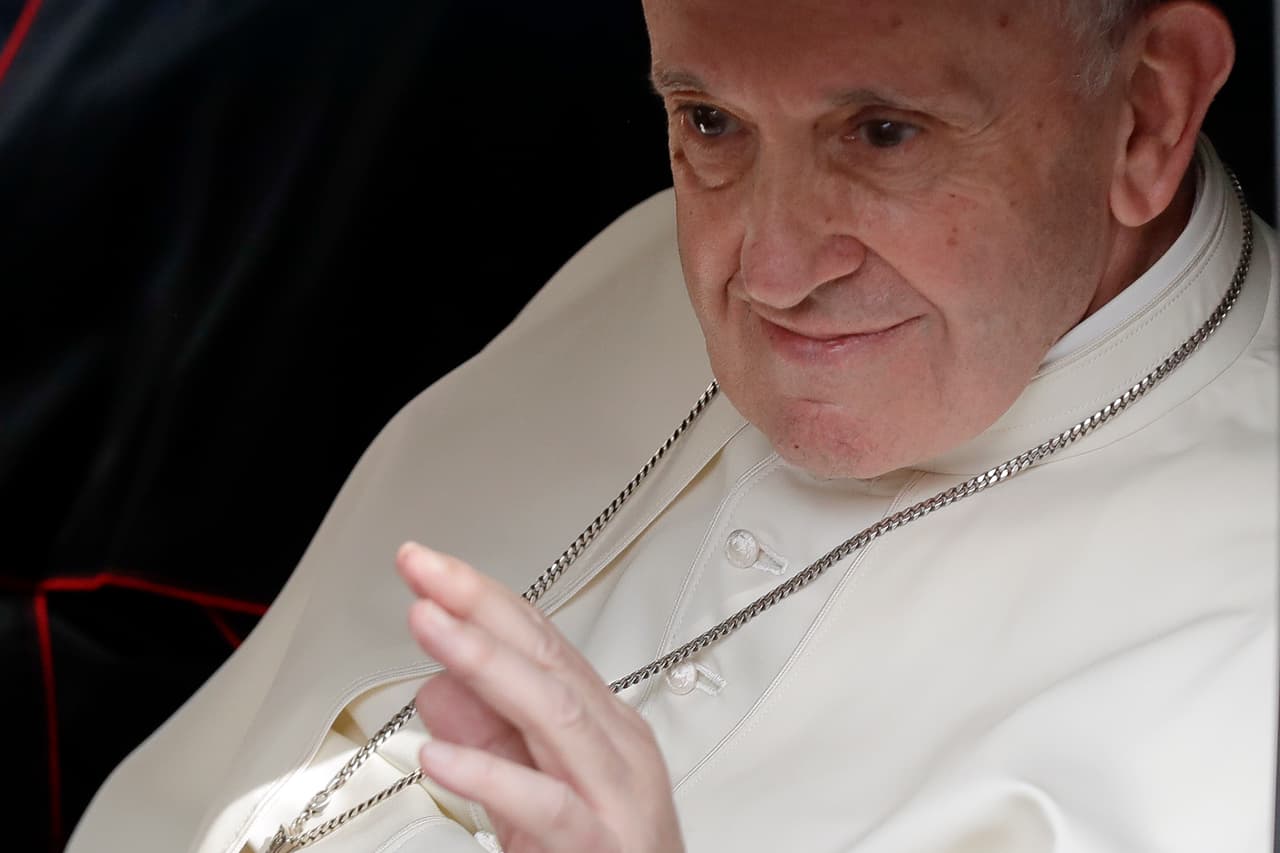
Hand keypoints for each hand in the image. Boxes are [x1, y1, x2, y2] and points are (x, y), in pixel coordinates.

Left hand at [396, 542, 685, 852]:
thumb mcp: (532, 791)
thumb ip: (489, 738)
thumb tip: (439, 684)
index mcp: (600, 723)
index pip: (540, 642)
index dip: (482, 598)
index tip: (429, 566)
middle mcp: (614, 746)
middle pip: (547, 660)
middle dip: (479, 608)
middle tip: (423, 571)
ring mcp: (615, 794)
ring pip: (554, 714)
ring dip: (486, 664)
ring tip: (431, 629)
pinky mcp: (602, 846)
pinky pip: (547, 806)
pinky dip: (492, 775)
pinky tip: (440, 756)